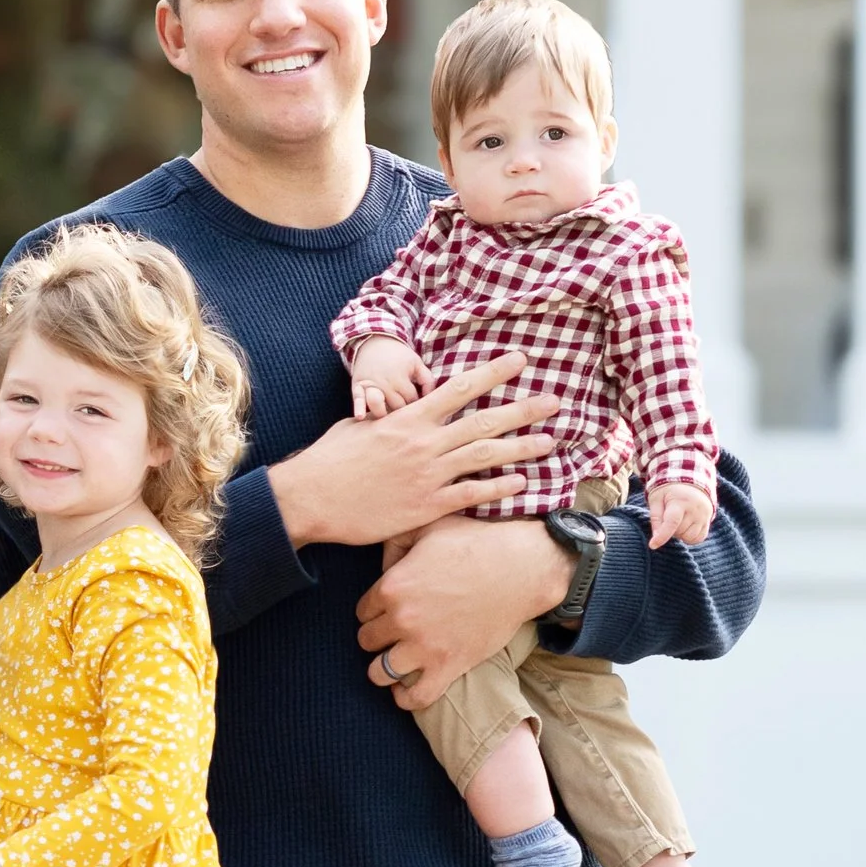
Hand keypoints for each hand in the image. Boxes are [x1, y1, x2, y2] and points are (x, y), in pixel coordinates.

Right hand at [271, 354, 558, 551]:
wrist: (310, 498)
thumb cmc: (329, 461)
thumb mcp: (358, 425)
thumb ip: (385, 417)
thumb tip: (395, 409)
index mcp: (408, 418)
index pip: (460, 388)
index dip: (494, 373)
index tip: (521, 360)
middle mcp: (424, 442)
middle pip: (484, 421)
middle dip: (523, 410)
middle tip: (555, 401)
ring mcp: (427, 475)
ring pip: (484, 456)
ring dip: (521, 448)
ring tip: (550, 441)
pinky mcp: (425, 506)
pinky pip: (470, 494)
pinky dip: (497, 487)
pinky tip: (520, 483)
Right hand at [349, 339, 430, 420]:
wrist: (374, 342)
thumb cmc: (399, 356)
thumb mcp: (417, 363)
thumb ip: (428, 380)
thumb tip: (431, 399)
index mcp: (401, 378)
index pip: (412, 401)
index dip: (417, 404)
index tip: (417, 404)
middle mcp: (385, 383)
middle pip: (397, 408)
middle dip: (403, 411)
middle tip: (405, 409)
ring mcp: (370, 385)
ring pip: (380, 409)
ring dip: (385, 414)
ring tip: (390, 415)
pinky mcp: (357, 386)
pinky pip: (357, 400)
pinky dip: (358, 409)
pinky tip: (360, 417)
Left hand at [356, 517, 576, 708]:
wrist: (524, 567)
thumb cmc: (478, 542)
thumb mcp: (430, 527)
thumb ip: (397, 541)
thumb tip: (383, 562)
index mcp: (392, 586)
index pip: (361, 612)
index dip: (373, 611)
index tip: (385, 611)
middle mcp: (403, 619)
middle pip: (367, 641)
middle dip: (376, 637)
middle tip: (391, 634)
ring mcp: (425, 647)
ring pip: (380, 672)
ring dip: (382, 669)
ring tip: (393, 662)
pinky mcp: (450, 666)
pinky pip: (415, 698)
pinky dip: (405, 698)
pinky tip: (405, 689)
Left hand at [647, 483, 712, 550]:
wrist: (691, 480)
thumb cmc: (669, 490)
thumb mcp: (657, 498)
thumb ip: (656, 517)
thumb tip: (656, 537)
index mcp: (680, 502)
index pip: (672, 523)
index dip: (662, 536)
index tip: (652, 545)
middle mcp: (695, 509)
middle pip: (679, 532)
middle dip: (671, 529)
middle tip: (669, 516)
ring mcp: (704, 515)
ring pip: (689, 537)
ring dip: (681, 534)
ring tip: (678, 520)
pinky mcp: (708, 520)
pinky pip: (699, 538)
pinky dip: (690, 537)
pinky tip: (686, 527)